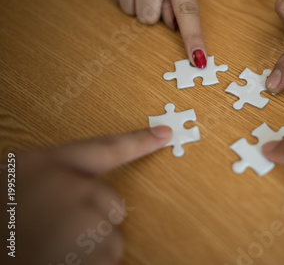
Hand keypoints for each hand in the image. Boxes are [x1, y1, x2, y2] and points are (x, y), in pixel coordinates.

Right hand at [3, 126, 170, 264]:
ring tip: (56, 248)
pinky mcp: (86, 257)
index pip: (108, 148)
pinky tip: (61, 261)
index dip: (140, 141)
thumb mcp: (22, 176)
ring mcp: (82, 224)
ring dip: (92, 249)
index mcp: (54, 165)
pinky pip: (108, 261)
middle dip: (96, 221)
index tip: (166, 133)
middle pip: (116, 207)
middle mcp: (74, 190)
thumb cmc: (1, 206)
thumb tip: (96, 190)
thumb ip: (62, 177)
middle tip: (60, 229)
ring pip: (113, 239)